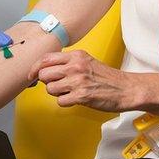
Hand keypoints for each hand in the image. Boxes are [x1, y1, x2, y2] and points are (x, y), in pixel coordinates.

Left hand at [28, 50, 143, 111]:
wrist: (126, 88)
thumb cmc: (107, 77)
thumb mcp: (87, 61)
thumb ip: (68, 63)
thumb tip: (46, 69)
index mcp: (76, 56)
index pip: (46, 59)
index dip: (35, 68)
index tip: (31, 75)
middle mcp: (75, 66)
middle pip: (44, 74)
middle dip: (47, 82)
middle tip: (56, 86)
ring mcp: (78, 81)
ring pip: (50, 89)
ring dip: (57, 93)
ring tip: (69, 92)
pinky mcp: (81, 96)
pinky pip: (60, 101)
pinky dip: (65, 102)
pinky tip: (75, 99)